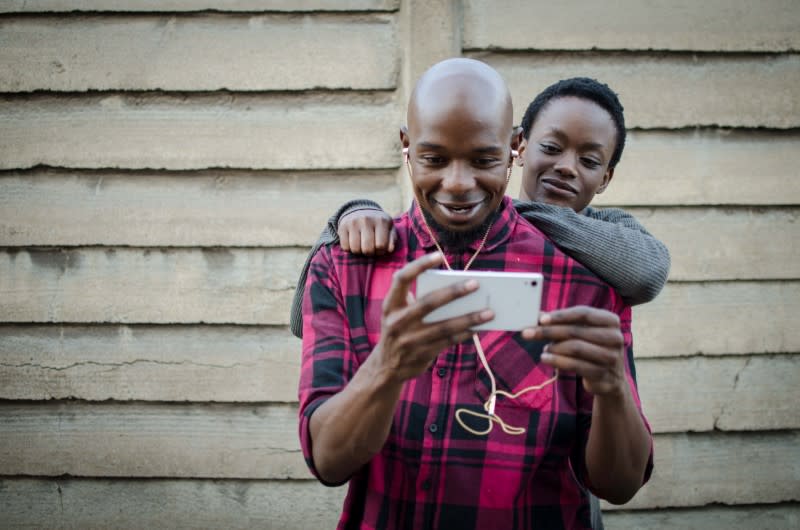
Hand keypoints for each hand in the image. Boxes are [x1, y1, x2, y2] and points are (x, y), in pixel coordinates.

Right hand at [338, 209, 396, 255]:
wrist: (360, 211)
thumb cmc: (378, 225)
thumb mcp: (389, 229)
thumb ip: (392, 239)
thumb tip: (389, 250)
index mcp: (381, 221)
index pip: (381, 246)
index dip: (380, 251)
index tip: (379, 248)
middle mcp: (366, 220)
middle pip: (367, 249)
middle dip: (370, 253)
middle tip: (370, 248)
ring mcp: (353, 222)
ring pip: (355, 249)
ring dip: (359, 252)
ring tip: (362, 245)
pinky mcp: (342, 227)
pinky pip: (345, 247)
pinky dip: (349, 249)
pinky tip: (354, 242)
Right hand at [373, 252, 493, 383]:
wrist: (385, 367)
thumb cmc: (399, 330)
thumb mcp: (397, 312)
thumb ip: (416, 299)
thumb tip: (454, 287)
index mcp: (390, 305)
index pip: (401, 278)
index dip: (418, 265)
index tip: (439, 256)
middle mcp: (397, 321)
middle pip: (428, 302)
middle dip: (454, 292)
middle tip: (475, 284)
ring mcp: (409, 340)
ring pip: (444, 326)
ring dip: (469, 318)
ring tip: (490, 312)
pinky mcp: (422, 354)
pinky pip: (448, 341)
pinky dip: (466, 334)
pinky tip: (479, 328)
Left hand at [522, 306, 626, 396]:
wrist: (610, 379)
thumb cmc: (591, 347)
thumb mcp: (580, 332)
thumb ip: (562, 323)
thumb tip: (537, 315)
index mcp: (611, 321)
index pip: (583, 313)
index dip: (561, 315)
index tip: (540, 319)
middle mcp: (615, 337)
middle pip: (576, 331)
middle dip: (549, 331)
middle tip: (528, 333)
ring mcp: (611, 357)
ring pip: (575, 348)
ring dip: (554, 347)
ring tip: (543, 349)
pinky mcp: (604, 374)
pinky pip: (576, 365)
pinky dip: (557, 361)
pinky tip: (545, 358)